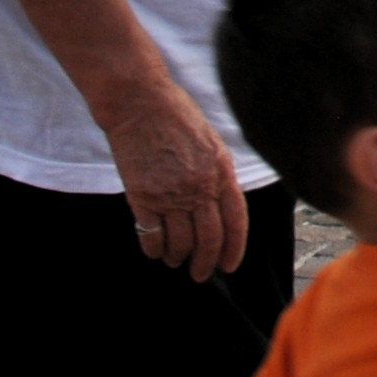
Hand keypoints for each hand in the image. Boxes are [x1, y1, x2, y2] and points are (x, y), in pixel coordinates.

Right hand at [102, 73, 242, 280]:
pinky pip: (152, 236)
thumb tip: (223, 207)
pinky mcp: (142, 197)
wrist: (140, 103)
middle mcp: (199, 187)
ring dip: (179, 257)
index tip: (229, 266)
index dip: (234, 249)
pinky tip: (156, 251)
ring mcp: (170, 193)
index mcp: (221, 171)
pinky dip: (155, 250)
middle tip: (200, 273)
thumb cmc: (176, 117)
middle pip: (209, 239)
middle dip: (206, 262)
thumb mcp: (211, 142)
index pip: (236, 221)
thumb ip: (219, 174)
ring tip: (176, 260)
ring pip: (180, 242)